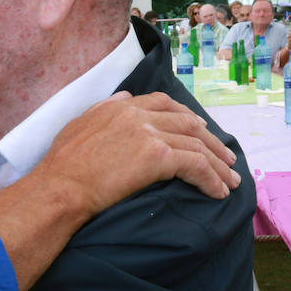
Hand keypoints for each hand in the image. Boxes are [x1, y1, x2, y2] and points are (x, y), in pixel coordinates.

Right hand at [35, 91, 239, 213]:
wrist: (60, 187)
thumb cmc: (62, 167)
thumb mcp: (78, 126)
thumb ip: (104, 109)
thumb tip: (124, 97)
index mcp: (119, 106)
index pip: (163, 103)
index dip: (186, 116)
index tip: (200, 128)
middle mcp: (137, 114)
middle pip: (187, 122)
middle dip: (211, 140)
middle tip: (226, 157)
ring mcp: (149, 134)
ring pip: (197, 144)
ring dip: (218, 164)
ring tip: (230, 181)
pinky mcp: (158, 156)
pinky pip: (196, 166)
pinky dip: (211, 179)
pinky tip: (218, 193)